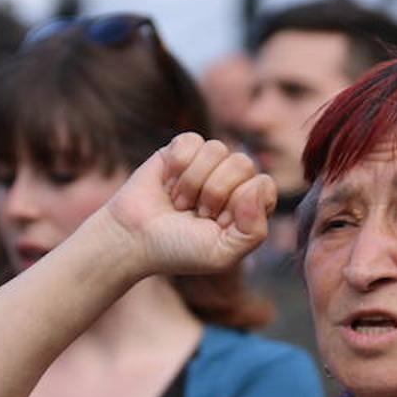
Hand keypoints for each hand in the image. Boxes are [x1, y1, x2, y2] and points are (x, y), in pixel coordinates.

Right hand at [101, 133, 276, 277]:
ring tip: (179, 202)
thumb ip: (253, 231)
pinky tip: (167, 184)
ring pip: (217, 148)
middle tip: (196, 213)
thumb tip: (258, 186)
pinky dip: (177, 166)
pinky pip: (192, 141)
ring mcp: (207, 163)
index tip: (218, 224)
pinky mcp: (181, 149)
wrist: (133, 238)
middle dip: (215, 192)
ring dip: (192, 182)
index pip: (263, 186)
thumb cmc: (178, 250)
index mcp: (249, 206)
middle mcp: (232, 181)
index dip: (240, 204)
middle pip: (243, 163)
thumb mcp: (222, 254)